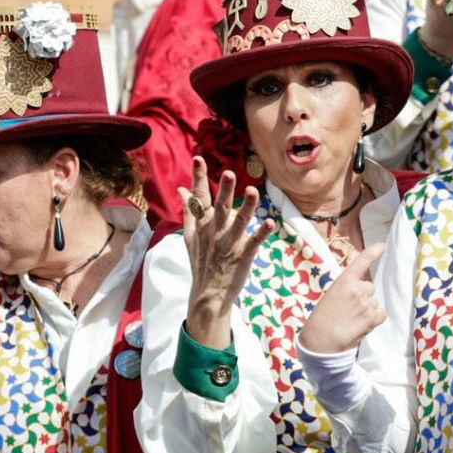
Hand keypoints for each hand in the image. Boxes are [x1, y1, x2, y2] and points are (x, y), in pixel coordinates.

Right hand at [181, 158, 274, 348]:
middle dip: (224, 191)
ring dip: (246, 208)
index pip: (199, 198)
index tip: (198, 158)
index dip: (198, 178)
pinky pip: (253, 243)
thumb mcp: (190, 236)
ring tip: (253, 191)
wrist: (208, 294)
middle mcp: (214, 232)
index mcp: (202, 225)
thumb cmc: (201, 262)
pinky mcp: (242, 256)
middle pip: (219, 208)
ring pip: (238, 223)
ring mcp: (228, 244)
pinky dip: (261, 233)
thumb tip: (181, 189)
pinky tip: (270, 222)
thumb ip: (189, 211)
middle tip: (229, 173)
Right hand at [299, 244, 388, 354]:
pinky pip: (381, 312)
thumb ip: (347, 289)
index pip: (362, 261)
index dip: (374, 252)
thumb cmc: (321, 320)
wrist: (321, 342)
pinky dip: (375, 318)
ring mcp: (367, 304)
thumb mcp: (331, 296)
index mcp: (344, 281)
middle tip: (348, 309)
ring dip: (367, 308)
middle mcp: (358, 290)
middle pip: (369, 287)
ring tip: (351, 319)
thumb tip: (364, 290)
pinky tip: (362, 324)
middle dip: (362, 295)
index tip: (382, 246)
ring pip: (374, 301)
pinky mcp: (372, 318)